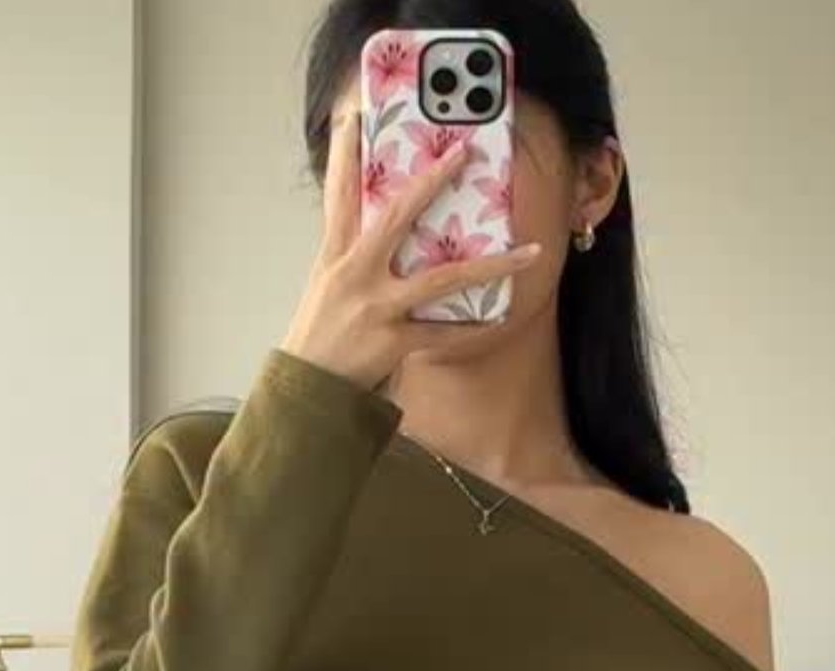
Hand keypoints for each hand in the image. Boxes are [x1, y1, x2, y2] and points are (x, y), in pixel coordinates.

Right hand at [278, 111, 540, 390]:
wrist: (305, 390)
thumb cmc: (319, 337)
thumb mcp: (326, 287)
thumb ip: (354, 258)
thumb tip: (388, 234)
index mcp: (334, 256)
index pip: (338, 194)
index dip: (344, 154)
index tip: (354, 116)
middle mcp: (354, 273)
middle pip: (396, 216)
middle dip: (431, 182)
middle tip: (461, 154)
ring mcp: (375, 307)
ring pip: (442, 278)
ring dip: (491, 265)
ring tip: (529, 251)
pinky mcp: (392, 341)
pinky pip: (445, 333)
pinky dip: (474, 328)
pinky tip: (500, 318)